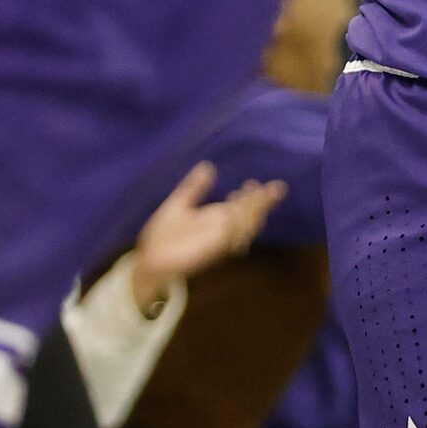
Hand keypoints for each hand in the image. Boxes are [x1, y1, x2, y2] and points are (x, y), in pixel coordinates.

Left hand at [127, 160, 288, 315]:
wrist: (149, 261)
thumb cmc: (163, 235)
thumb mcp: (179, 204)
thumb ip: (193, 188)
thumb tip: (208, 166)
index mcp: (214, 218)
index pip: (239, 205)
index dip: (250, 195)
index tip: (254, 182)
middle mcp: (220, 229)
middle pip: (248, 215)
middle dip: (262, 203)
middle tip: (277, 188)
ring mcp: (218, 240)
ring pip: (244, 225)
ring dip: (255, 212)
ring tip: (260, 197)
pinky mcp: (211, 248)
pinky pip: (230, 236)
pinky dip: (238, 226)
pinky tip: (239, 213)